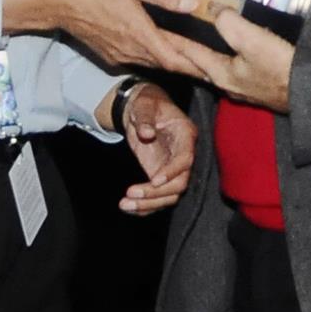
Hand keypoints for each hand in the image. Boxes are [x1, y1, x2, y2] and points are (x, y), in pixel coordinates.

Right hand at [4, 0, 202, 76]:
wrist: (59, 2)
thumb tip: (192, 3)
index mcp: (140, 33)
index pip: (175, 58)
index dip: (196, 65)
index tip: (215, 69)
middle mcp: (131, 51)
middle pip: (167, 64)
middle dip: (190, 66)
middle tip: (213, 67)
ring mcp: (120, 56)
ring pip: (153, 64)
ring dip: (173, 62)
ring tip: (195, 61)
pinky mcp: (110, 56)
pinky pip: (138, 60)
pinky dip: (154, 58)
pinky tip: (162, 50)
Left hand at [118, 83, 196, 215]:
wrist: (142, 111)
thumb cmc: (147, 104)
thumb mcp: (144, 105)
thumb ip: (145, 117)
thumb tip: (147, 133)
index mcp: (185, 134)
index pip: (185, 159)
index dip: (172, 171)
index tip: (154, 180)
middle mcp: (183, 155)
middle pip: (179, 183)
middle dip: (156, 193)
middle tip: (131, 194)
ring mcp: (173, 169)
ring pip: (170, 195)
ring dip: (149, 204)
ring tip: (125, 205)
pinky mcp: (162, 177)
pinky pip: (158, 197)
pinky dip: (145, 207)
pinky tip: (128, 207)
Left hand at [173, 9, 294, 112]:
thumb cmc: (282, 69)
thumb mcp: (254, 41)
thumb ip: (231, 25)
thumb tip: (217, 13)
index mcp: (220, 73)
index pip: (189, 52)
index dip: (172, 38)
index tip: (155, 29)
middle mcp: (227, 83)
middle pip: (198, 63)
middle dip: (184, 49)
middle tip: (170, 34)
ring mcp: (242, 87)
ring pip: (215, 66)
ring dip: (203, 53)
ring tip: (195, 39)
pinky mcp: (257, 86)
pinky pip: (232, 68)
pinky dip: (224, 57)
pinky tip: (230, 51)